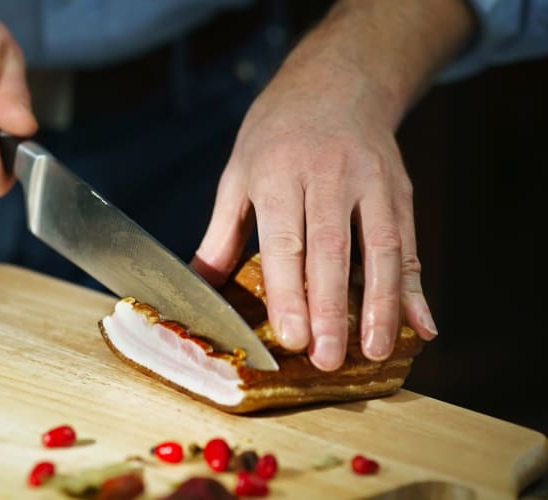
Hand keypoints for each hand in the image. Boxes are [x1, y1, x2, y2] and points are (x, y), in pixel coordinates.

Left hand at [193, 0, 472, 370]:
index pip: (285, 240)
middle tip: (329, 359)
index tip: (292, 336)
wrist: (336, 83)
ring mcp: (370, 183)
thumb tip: (198, 285)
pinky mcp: (399, 192)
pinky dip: (416, 287)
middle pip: (332, 249)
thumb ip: (221, 233)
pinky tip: (422, 324)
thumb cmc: (276, 136)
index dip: (289, 291)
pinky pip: (409, 243)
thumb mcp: (238, 174)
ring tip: (375, 351)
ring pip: (382, 247)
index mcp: (278, 174)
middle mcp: (327, 177)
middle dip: (331, 308)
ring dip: (382, 304)